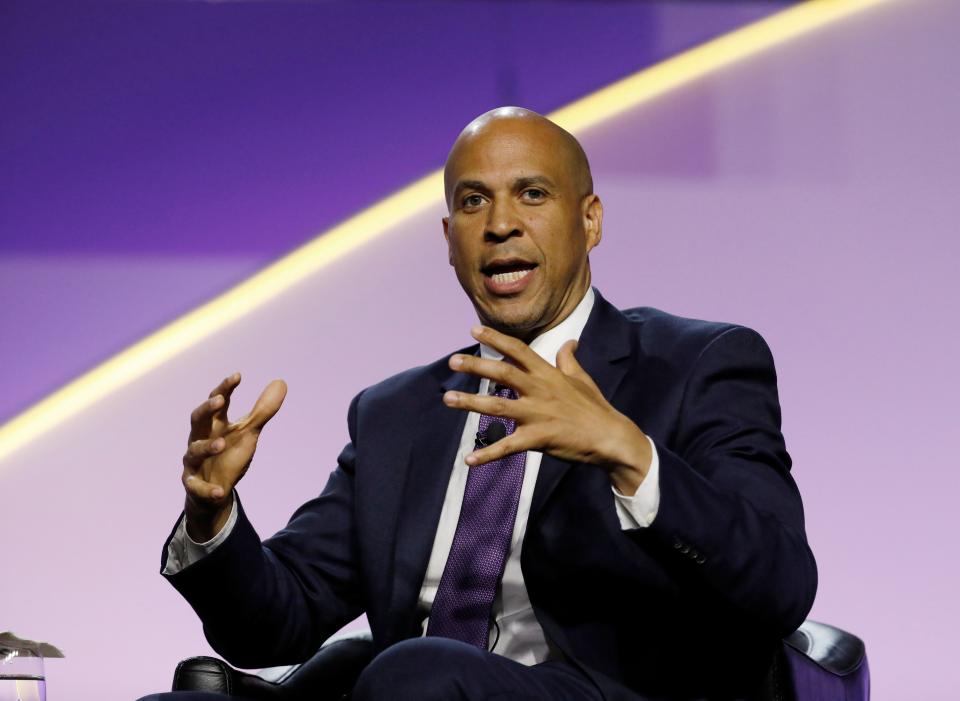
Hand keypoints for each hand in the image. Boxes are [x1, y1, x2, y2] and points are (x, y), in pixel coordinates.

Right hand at [181, 373, 286, 539]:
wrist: (214, 491)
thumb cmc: (229, 455)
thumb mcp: (248, 432)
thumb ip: (262, 411)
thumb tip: (281, 382)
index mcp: (214, 424)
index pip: (217, 402)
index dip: (225, 388)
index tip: (238, 376)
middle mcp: (199, 439)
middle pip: (197, 420)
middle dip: (206, 409)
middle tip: (220, 400)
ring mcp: (193, 462)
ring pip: (193, 451)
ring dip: (207, 446)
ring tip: (222, 443)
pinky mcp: (193, 485)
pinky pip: (197, 487)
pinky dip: (208, 490)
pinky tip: (220, 492)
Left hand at [442, 326, 651, 494]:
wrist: (611, 437)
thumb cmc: (595, 408)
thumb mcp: (582, 378)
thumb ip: (569, 360)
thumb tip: (570, 341)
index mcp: (548, 374)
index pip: (518, 350)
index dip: (496, 339)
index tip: (474, 330)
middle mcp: (539, 390)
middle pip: (503, 372)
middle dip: (476, 366)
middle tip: (452, 360)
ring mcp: (537, 414)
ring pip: (498, 406)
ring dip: (470, 403)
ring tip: (448, 399)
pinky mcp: (538, 438)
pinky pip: (508, 446)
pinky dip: (487, 454)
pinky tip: (469, 460)